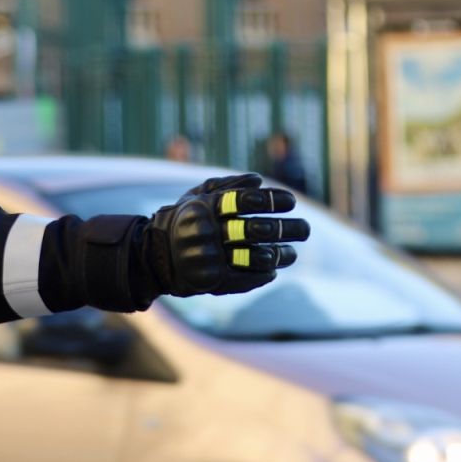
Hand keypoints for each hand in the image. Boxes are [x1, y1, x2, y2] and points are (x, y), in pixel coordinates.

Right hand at [143, 174, 306, 297]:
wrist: (154, 257)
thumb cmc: (183, 221)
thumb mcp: (198, 197)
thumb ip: (227, 186)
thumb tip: (259, 181)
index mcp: (203, 206)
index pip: (244, 201)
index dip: (271, 200)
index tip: (291, 202)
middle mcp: (205, 231)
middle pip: (257, 230)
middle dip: (288, 229)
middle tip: (306, 229)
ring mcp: (207, 257)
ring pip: (256, 256)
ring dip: (281, 255)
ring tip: (293, 253)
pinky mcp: (209, 280)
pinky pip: (246, 278)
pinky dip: (264, 274)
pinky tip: (274, 268)